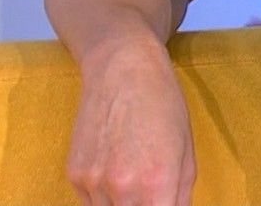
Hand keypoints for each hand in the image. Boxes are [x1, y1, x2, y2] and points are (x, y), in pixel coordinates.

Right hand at [65, 40, 197, 205]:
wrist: (123, 67)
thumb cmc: (163, 105)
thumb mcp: (186, 153)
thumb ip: (181, 198)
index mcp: (157, 184)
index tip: (161, 204)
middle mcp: (122, 188)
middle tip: (147, 194)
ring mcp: (93, 182)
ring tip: (132, 181)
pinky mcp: (74, 174)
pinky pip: (89, 202)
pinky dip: (103, 198)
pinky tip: (114, 169)